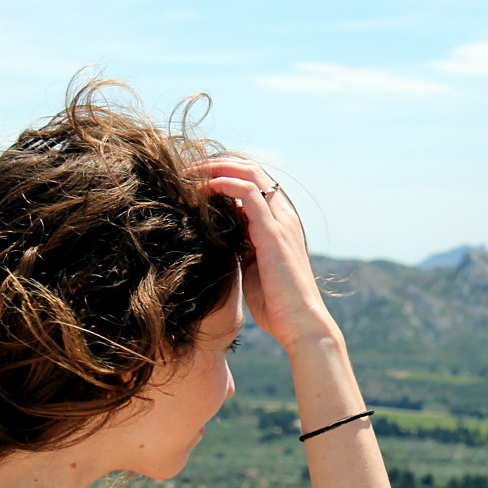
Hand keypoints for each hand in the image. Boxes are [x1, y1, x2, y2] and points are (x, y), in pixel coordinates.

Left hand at [193, 159, 337, 349]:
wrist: (300, 323)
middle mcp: (283, 215)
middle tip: (187, 170)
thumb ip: (241, 248)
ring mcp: (280, 221)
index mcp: (280, 222)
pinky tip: (201, 190)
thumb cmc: (277, 303)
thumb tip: (219, 239)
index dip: (225, 173)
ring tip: (189, 174)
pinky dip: (223, 184)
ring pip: (249, 174)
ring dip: (216, 168)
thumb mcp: (253, 268)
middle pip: (251, 169)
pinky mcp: (273, 232)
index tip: (195, 179)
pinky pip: (248, 193)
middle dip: (217, 164)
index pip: (254, 181)